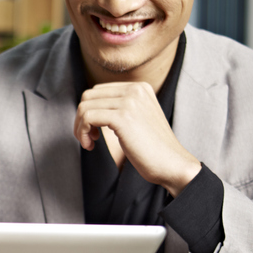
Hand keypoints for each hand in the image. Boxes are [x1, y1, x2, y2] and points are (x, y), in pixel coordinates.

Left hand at [74, 82, 200, 195]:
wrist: (172, 164)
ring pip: (85, 107)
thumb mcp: (137, 118)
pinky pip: (88, 117)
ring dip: (80, 128)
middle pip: (88, 97)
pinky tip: (91, 146)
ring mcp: (129, 101)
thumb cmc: (153, 148)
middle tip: (88, 138)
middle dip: (81, 119)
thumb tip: (87, 107)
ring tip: (90, 143)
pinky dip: (83, 133)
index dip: (89, 111)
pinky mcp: (123, 117)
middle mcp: (134, 90)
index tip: (94, 131)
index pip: (98, 91)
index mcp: (139, 87)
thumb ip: (119, 107)